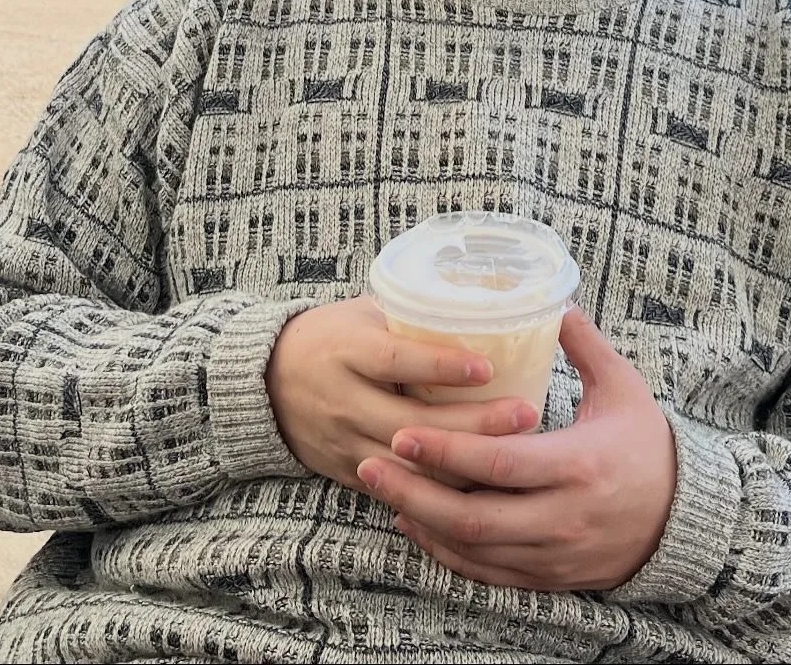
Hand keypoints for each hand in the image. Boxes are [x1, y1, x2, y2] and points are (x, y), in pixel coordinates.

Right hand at [266, 295, 539, 491]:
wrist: (265, 382)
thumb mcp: (362, 314)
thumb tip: (483, 299)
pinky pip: (400, 491)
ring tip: (516, 452)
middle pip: (414, 423)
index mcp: (348, 351)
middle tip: (526, 413)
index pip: (396, 361)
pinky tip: (481, 482)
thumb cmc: (330, 336)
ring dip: (465, 465)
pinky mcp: (347, 474)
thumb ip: (411, 317)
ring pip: (411, 467)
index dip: (442, 366)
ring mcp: (345, 443)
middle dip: (474, 424)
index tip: (487, 367)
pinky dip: (440, 490)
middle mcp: (345, 400)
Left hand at [356, 307, 677, 590]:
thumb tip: (551, 296)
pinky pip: (487, 573)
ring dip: (422, 522)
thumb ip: (583, 343)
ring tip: (383, 489)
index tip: (404, 431)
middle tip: (371, 462)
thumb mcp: (622, 385)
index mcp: (578, 464)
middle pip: (474, 517)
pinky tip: (417, 524)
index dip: (448, 451)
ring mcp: (554, 553)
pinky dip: (447, 553)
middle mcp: (562, 516)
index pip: (500, 465)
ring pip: (474, 550)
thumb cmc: (648, 443)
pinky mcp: (549, 577)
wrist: (685, 517)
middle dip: (415, 491)